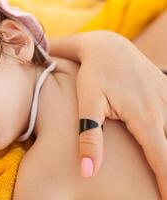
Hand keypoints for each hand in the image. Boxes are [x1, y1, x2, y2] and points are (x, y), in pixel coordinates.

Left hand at [50, 31, 166, 198]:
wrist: (107, 45)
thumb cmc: (94, 74)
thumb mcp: (88, 104)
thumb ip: (89, 137)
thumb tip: (88, 172)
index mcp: (144, 117)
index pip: (162, 159)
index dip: (166, 183)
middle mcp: (163, 110)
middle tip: (162, 192)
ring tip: (163, 174)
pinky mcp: (166, 92)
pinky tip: (162, 140)